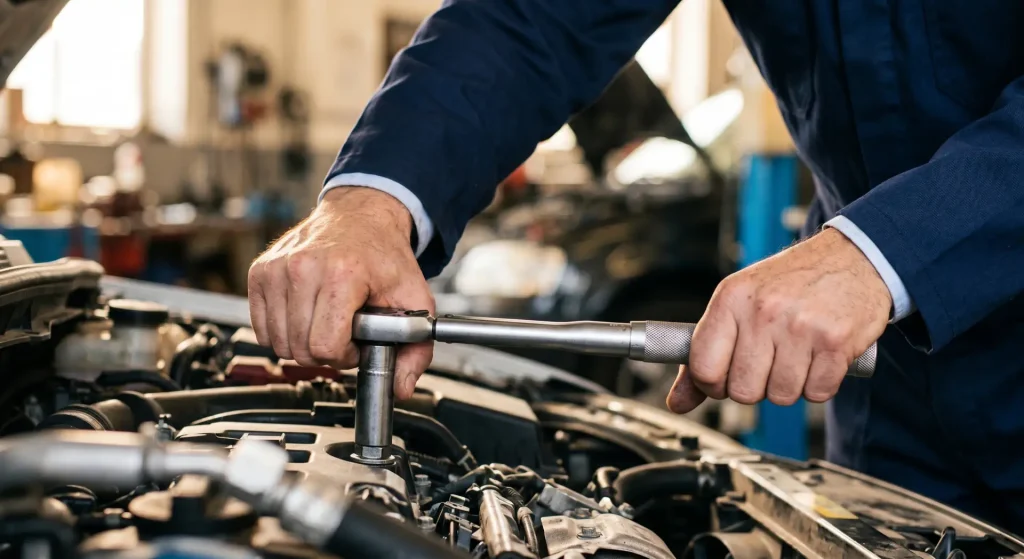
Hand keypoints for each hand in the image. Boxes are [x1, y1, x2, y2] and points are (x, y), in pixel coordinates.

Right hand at [247, 187, 433, 398]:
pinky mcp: (260, 272)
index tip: (356, 342)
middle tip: (344, 332)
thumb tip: (402, 388)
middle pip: (300, 349)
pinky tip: (305, 315)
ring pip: (278, 343)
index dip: (345, 356)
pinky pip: (261, 328)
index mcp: (342, 274)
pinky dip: (283, 331)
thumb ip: (416, 350)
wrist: (360, 216)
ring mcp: (277, 268)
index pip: (326, 346)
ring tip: (326, 321)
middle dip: (326, 352)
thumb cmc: (384, 256)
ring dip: (303, 343)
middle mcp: (303, 268)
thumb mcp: (415, 299)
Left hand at [666, 228, 889, 413]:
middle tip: (769, 363)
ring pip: (781, 396)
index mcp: (731, 299)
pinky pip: (818, 393)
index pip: (703, 367)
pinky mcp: (836, 341)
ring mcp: (801, 326)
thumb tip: (678, 402)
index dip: (713, 384)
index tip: (725, 377)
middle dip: (756, 386)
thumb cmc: (791, 283)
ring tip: (797, 355)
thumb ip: (705, 353)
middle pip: (743, 391)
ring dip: (790, 385)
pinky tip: (819, 358)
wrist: (853, 257)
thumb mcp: (738, 303)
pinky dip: (820, 384)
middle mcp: (763, 311)